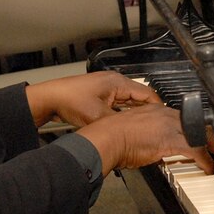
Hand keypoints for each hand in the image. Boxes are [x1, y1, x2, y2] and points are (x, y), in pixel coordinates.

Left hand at [25, 71, 160, 128]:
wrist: (50, 98)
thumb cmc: (69, 100)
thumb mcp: (98, 116)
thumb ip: (118, 122)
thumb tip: (132, 131)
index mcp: (118, 82)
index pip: (147, 93)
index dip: (157, 107)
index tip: (164, 117)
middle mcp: (114, 82)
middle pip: (139, 96)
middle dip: (147, 110)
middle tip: (157, 123)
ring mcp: (107, 87)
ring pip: (129, 100)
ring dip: (135, 111)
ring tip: (143, 124)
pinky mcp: (100, 94)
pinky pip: (119, 103)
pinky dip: (124, 111)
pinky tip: (124, 122)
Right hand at [77, 103, 213, 174]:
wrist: (107, 138)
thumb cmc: (113, 137)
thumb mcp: (134, 131)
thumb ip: (148, 137)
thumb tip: (154, 149)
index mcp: (157, 110)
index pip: (185, 118)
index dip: (197, 129)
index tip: (204, 137)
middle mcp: (165, 114)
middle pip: (197, 124)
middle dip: (212, 136)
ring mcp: (169, 125)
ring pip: (200, 134)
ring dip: (212, 148)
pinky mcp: (170, 139)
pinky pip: (194, 149)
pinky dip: (204, 160)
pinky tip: (209, 167)